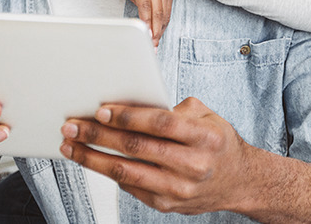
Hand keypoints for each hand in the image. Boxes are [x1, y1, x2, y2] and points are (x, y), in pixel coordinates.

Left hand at [60, 98, 254, 214]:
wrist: (239, 182)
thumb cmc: (218, 143)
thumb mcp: (207, 116)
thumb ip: (174, 109)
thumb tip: (133, 106)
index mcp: (204, 137)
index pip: (160, 123)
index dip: (128, 116)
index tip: (101, 110)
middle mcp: (192, 164)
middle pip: (136, 148)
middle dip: (98, 136)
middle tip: (73, 126)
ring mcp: (178, 188)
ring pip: (126, 172)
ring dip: (93, 158)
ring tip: (71, 146)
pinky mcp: (166, 204)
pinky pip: (130, 186)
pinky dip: (107, 172)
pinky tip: (92, 160)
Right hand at [125, 0, 173, 45]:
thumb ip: (149, 2)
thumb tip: (149, 24)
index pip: (165, 14)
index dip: (161, 29)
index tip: (155, 42)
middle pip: (163, 15)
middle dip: (158, 33)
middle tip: (153, 48)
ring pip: (156, 12)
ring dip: (152, 30)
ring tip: (150, 42)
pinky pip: (145, 6)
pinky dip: (145, 19)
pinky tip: (144, 28)